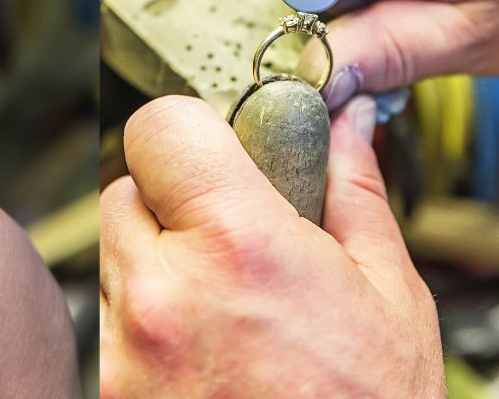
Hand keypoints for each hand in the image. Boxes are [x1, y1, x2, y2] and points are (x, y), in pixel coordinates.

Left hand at [100, 95, 443, 398]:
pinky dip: (150, 318)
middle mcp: (162, 295)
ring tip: (229, 304)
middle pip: (129, 187)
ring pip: (116, 256)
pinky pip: (112, 322)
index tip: (223, 147)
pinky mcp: (109, 394)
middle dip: (178, 198)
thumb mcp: (389, 296)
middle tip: (235, 234)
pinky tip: (210, 348)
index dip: (195, 126)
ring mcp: (125, 354)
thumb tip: (346, 129)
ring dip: (160, 260)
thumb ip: (354, 195)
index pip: (160, 126)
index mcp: (239, 247)